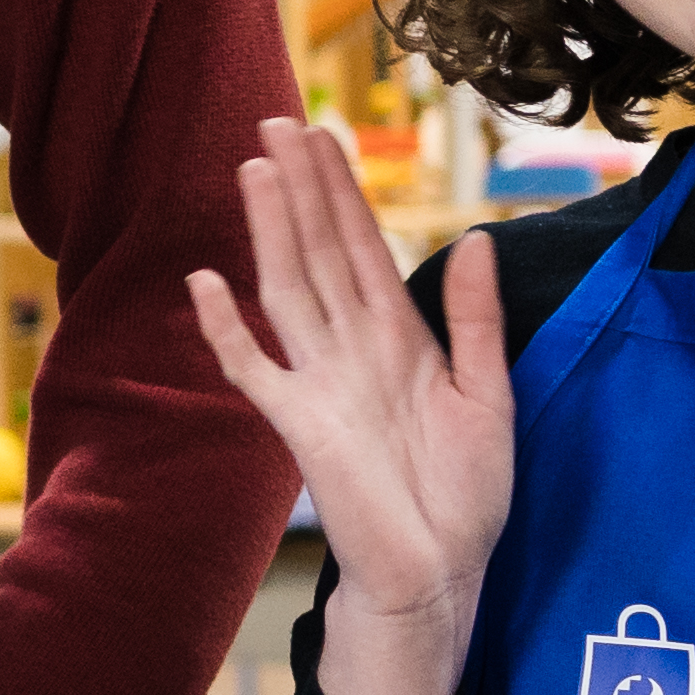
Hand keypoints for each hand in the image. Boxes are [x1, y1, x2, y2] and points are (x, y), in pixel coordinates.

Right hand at [183, 118, 514, 694]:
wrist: (442, 572)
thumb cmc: (464, 494)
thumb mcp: (488, 394)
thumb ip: (474, 319)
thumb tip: (476, 240)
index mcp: (399, 338)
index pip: (363, 247)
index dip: (342, 191)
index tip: (322, 134)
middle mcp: (353, 350)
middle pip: (320, 253)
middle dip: (300, 188)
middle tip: (275, 122)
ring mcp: (321, 384)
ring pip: (289, 291)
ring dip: (272, 232)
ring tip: (255, 170)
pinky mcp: (301, 427)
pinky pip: (256, 371)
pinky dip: (228, 331)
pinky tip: (206, 284)